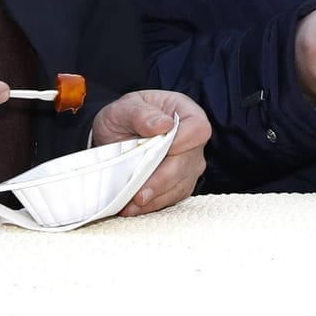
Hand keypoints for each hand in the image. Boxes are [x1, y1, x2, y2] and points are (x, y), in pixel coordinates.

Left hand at [90, 90, 211, 215]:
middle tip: (139, 194)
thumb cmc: (126, 116)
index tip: (158, 152)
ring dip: (155, 197)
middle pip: (188, 163)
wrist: (118, 134)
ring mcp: (189, 164)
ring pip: (181, 184)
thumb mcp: (125, 109)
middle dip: (162, 180)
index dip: (182, 142)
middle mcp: (193, 141)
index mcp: (186, 113)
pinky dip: (153, 204)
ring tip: (131, 205)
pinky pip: (172, 197)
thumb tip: (163, 125)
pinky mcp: (179, 183)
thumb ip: (141, 114)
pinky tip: (134, 207)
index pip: (198, 129)